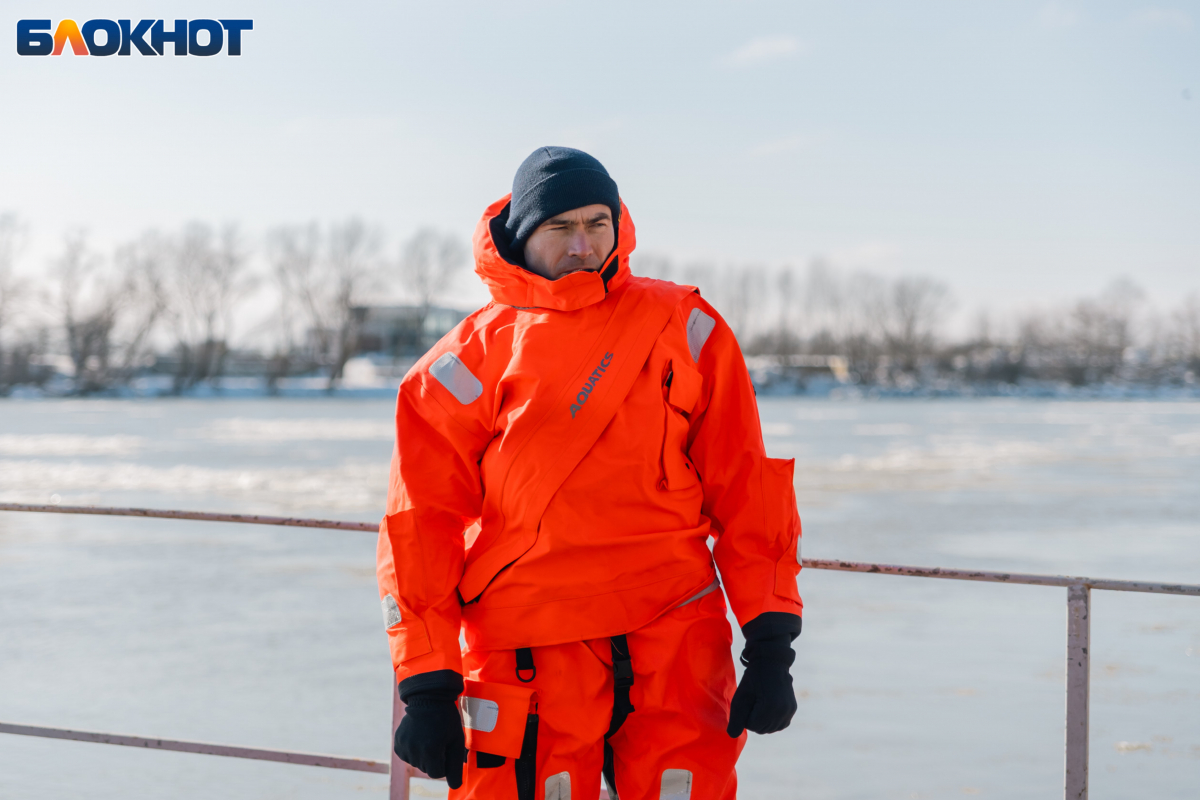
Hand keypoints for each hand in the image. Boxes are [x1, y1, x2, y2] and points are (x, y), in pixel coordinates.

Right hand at [394, 690, 464, 787]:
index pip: (436, 773)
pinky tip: (419, 736)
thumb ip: (455, 766)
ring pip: (417, 763)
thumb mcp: (456, 741)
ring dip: (424, 754)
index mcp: (430, 750)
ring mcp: (403, 746)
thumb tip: (455, 786)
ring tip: (429, 735)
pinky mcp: (398, 742)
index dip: (444, 762)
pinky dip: (414, 750)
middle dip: (434, 758)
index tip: (446, 747)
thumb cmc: (446, 719)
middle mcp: (414, 750)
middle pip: (426, 768)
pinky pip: (407, 756)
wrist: (428, 698)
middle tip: (438, 738)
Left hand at [726, 612, 800, 736]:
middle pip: (761, 729)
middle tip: (752, 701)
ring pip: (771, 728)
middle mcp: (782, 711)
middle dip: (753, 719)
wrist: (771, 662)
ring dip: (762, 721)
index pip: (751, 726)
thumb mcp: (741, 697)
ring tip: (760, 703)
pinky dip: (772, 720)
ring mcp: (789, 711)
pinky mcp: (792, 709)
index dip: (745, 715)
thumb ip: (736, 718)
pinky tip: (767, 708)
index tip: (746, 701)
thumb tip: (732, 736)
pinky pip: (780, 724)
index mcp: (769, 708)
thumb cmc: (753, 679)